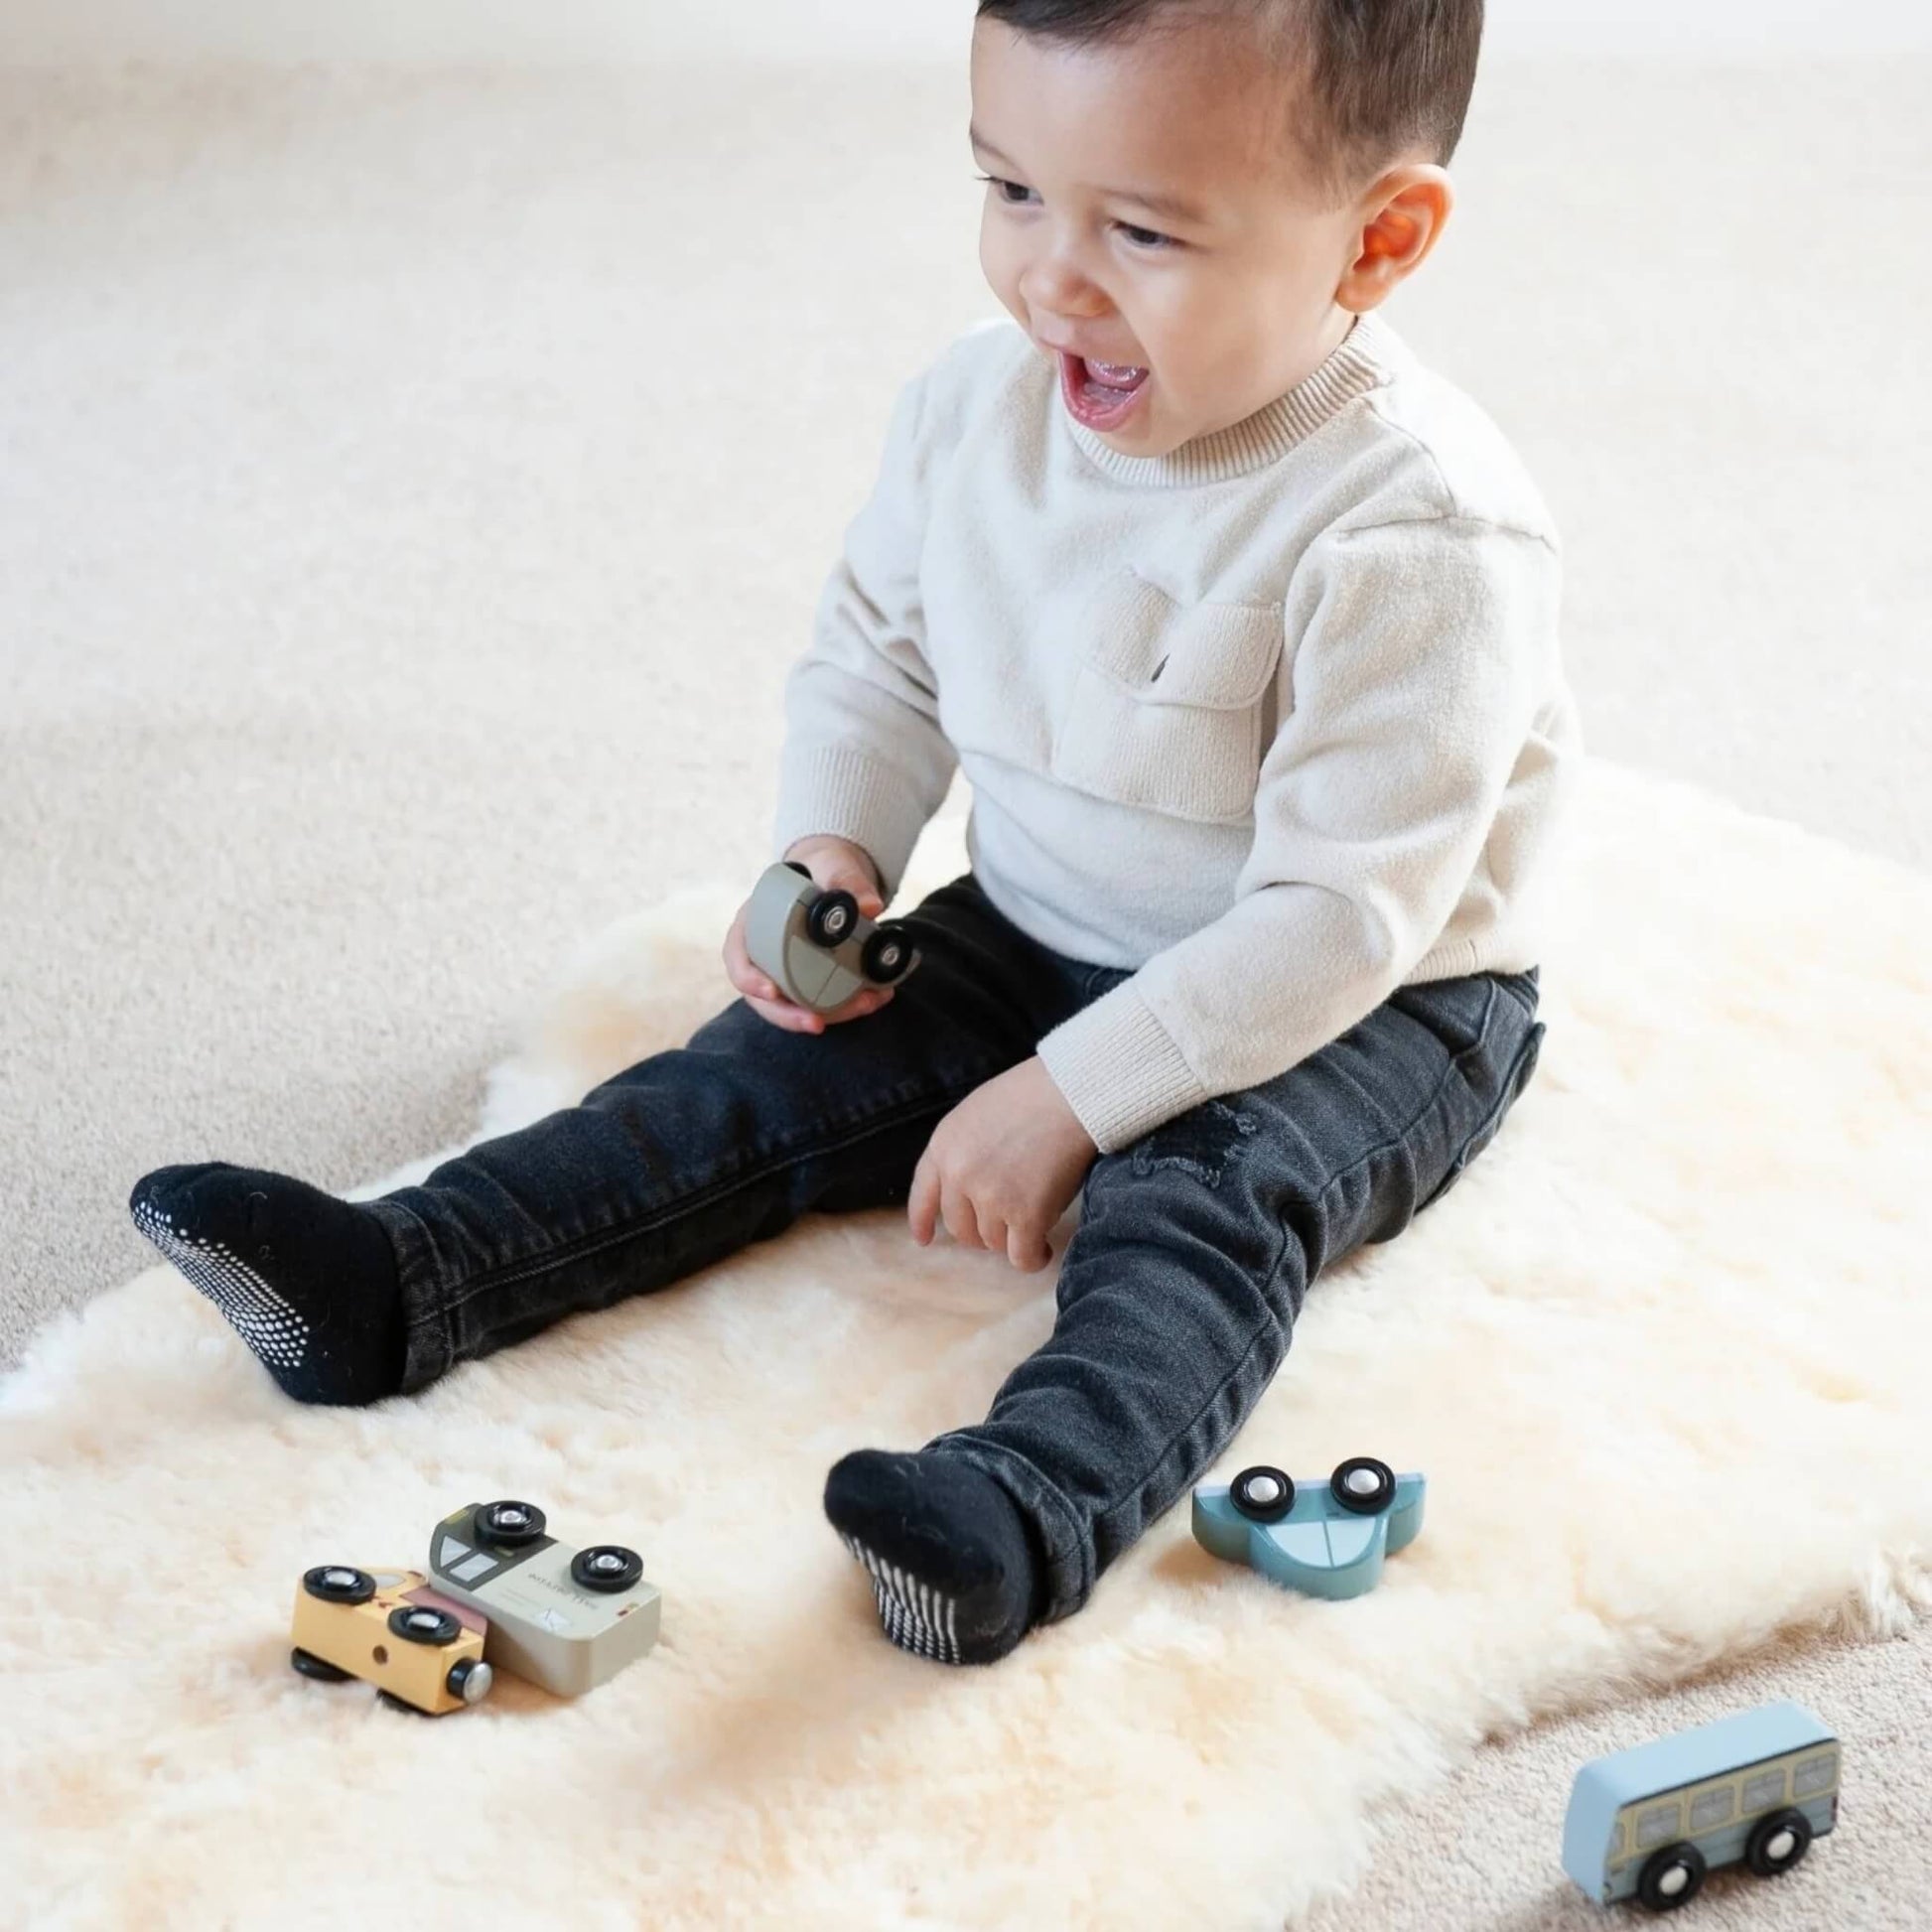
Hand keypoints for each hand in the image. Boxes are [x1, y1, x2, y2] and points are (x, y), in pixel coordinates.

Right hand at [723, 835, 895, 1034]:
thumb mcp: (832, 865)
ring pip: (794, 1006)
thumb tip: (871, 905)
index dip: (749, 979)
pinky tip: (875, 998)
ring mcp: (785, 971)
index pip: (737, 957)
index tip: (772, 991)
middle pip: (763, 997)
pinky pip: (821, 1002)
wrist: (836, 874)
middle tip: (818, 1024)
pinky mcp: (810, 981)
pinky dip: (847, 1006)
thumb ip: (848, 879)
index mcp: (753, 923)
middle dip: (790, 1015)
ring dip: (829, 1015)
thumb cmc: (822, 868)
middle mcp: (763, 953)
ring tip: (865, 1004)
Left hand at [909, 1057, 1098, 1271]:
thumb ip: (965, 1149)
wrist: (1069, 1095)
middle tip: (1007, 1225)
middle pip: (961, 1227)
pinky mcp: (1025, 1215)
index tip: (925, 1239)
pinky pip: (1021, 1256)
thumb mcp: (976, 1112)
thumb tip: (971, 1189)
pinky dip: (1033, 1258)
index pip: (923, 1195)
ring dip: (1012, 1239)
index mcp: (944, 1146)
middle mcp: (959, 1176)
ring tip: (1034, 1226)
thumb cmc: (1033, 1095)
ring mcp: (991, 1198)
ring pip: (993, 1242)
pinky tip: (1043, 1251)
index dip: (923, 1220)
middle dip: (981, 1232)